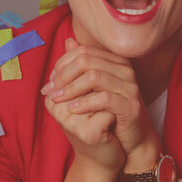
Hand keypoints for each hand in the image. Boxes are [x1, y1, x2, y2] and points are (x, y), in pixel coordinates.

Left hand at [42, 37, 160, 164]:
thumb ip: (82, 66)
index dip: (62, 64)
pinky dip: (84, 103)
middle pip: (87, 61)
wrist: (130, 140)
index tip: (50, 81)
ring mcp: (130, 87)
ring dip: (70, 89)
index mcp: (116, 62)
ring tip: (57, 100)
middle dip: (63, 75)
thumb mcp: (93, 87)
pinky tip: (72, 109)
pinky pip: (105, 99)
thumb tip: (68, 42)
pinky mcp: (132, 106)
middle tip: (49, 90)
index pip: (84, 51)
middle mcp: (125, 70)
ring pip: (94, 77)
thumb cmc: (110, 113)